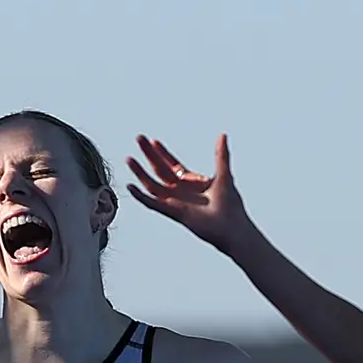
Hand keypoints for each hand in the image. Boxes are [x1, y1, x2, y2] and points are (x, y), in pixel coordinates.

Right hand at [123, 132, 248, 254]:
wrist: (232, 227)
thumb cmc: (231, 205)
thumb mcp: (224, 174)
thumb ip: (221, 155)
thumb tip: (222, 135)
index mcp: (192, 183)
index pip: (173, 165)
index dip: (163, 153)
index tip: (154, 141)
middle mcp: (181, 192)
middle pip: (160, 170)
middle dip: (149, 154)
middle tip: (139, 138)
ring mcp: (176, 203)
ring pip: (153, 185)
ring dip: (140, 173)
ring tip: (129, 159)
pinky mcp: (174, 213)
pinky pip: (153, 203)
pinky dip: (141, 196)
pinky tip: (131, 186)